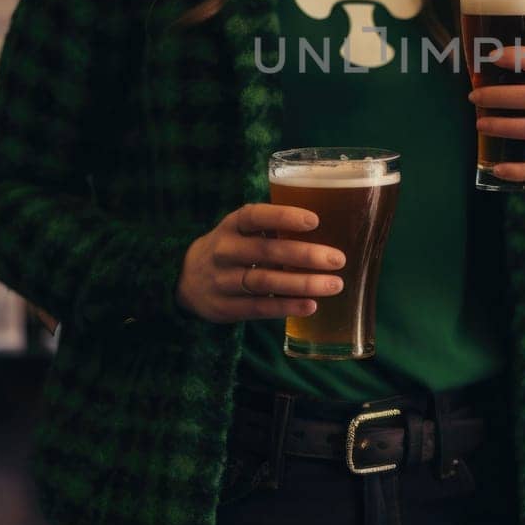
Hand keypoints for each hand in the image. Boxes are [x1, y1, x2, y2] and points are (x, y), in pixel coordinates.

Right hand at [175, 203, 346, 324]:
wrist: (186, 281)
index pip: (255, 216)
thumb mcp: (241, 231)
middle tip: (338, 259)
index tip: (314, 220)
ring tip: (334, 284)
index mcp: (232, 225)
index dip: (283, 217)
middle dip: (305, 254)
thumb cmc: (232, 248)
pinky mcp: (226, 307)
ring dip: (302, 283)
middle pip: (266, 250)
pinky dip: (287, 306)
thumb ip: (273, 230)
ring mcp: (223, 280)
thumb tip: (330, 228)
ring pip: (265, 281)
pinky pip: (259, 307)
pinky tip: (311, 305)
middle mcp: (225, 250)